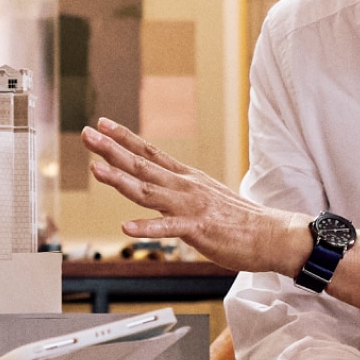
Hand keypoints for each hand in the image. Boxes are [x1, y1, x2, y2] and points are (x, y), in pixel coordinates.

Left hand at [82, 118, 310, 274]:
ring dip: (120, 180)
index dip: (124, 138)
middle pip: (141, 165)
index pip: (150, 152)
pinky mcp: (199, 230)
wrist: (273, 235)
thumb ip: (180, 191)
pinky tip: (125, 227)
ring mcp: (191, 207)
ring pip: (148, 191)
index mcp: (186, 178)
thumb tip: (159, 187)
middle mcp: (185, 187)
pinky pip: (168, 229)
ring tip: (95, 169)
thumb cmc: (239, 219)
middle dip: (111, 149)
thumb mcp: (206, 196)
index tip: (102, 124)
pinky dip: (147, 227)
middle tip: (87, 134)